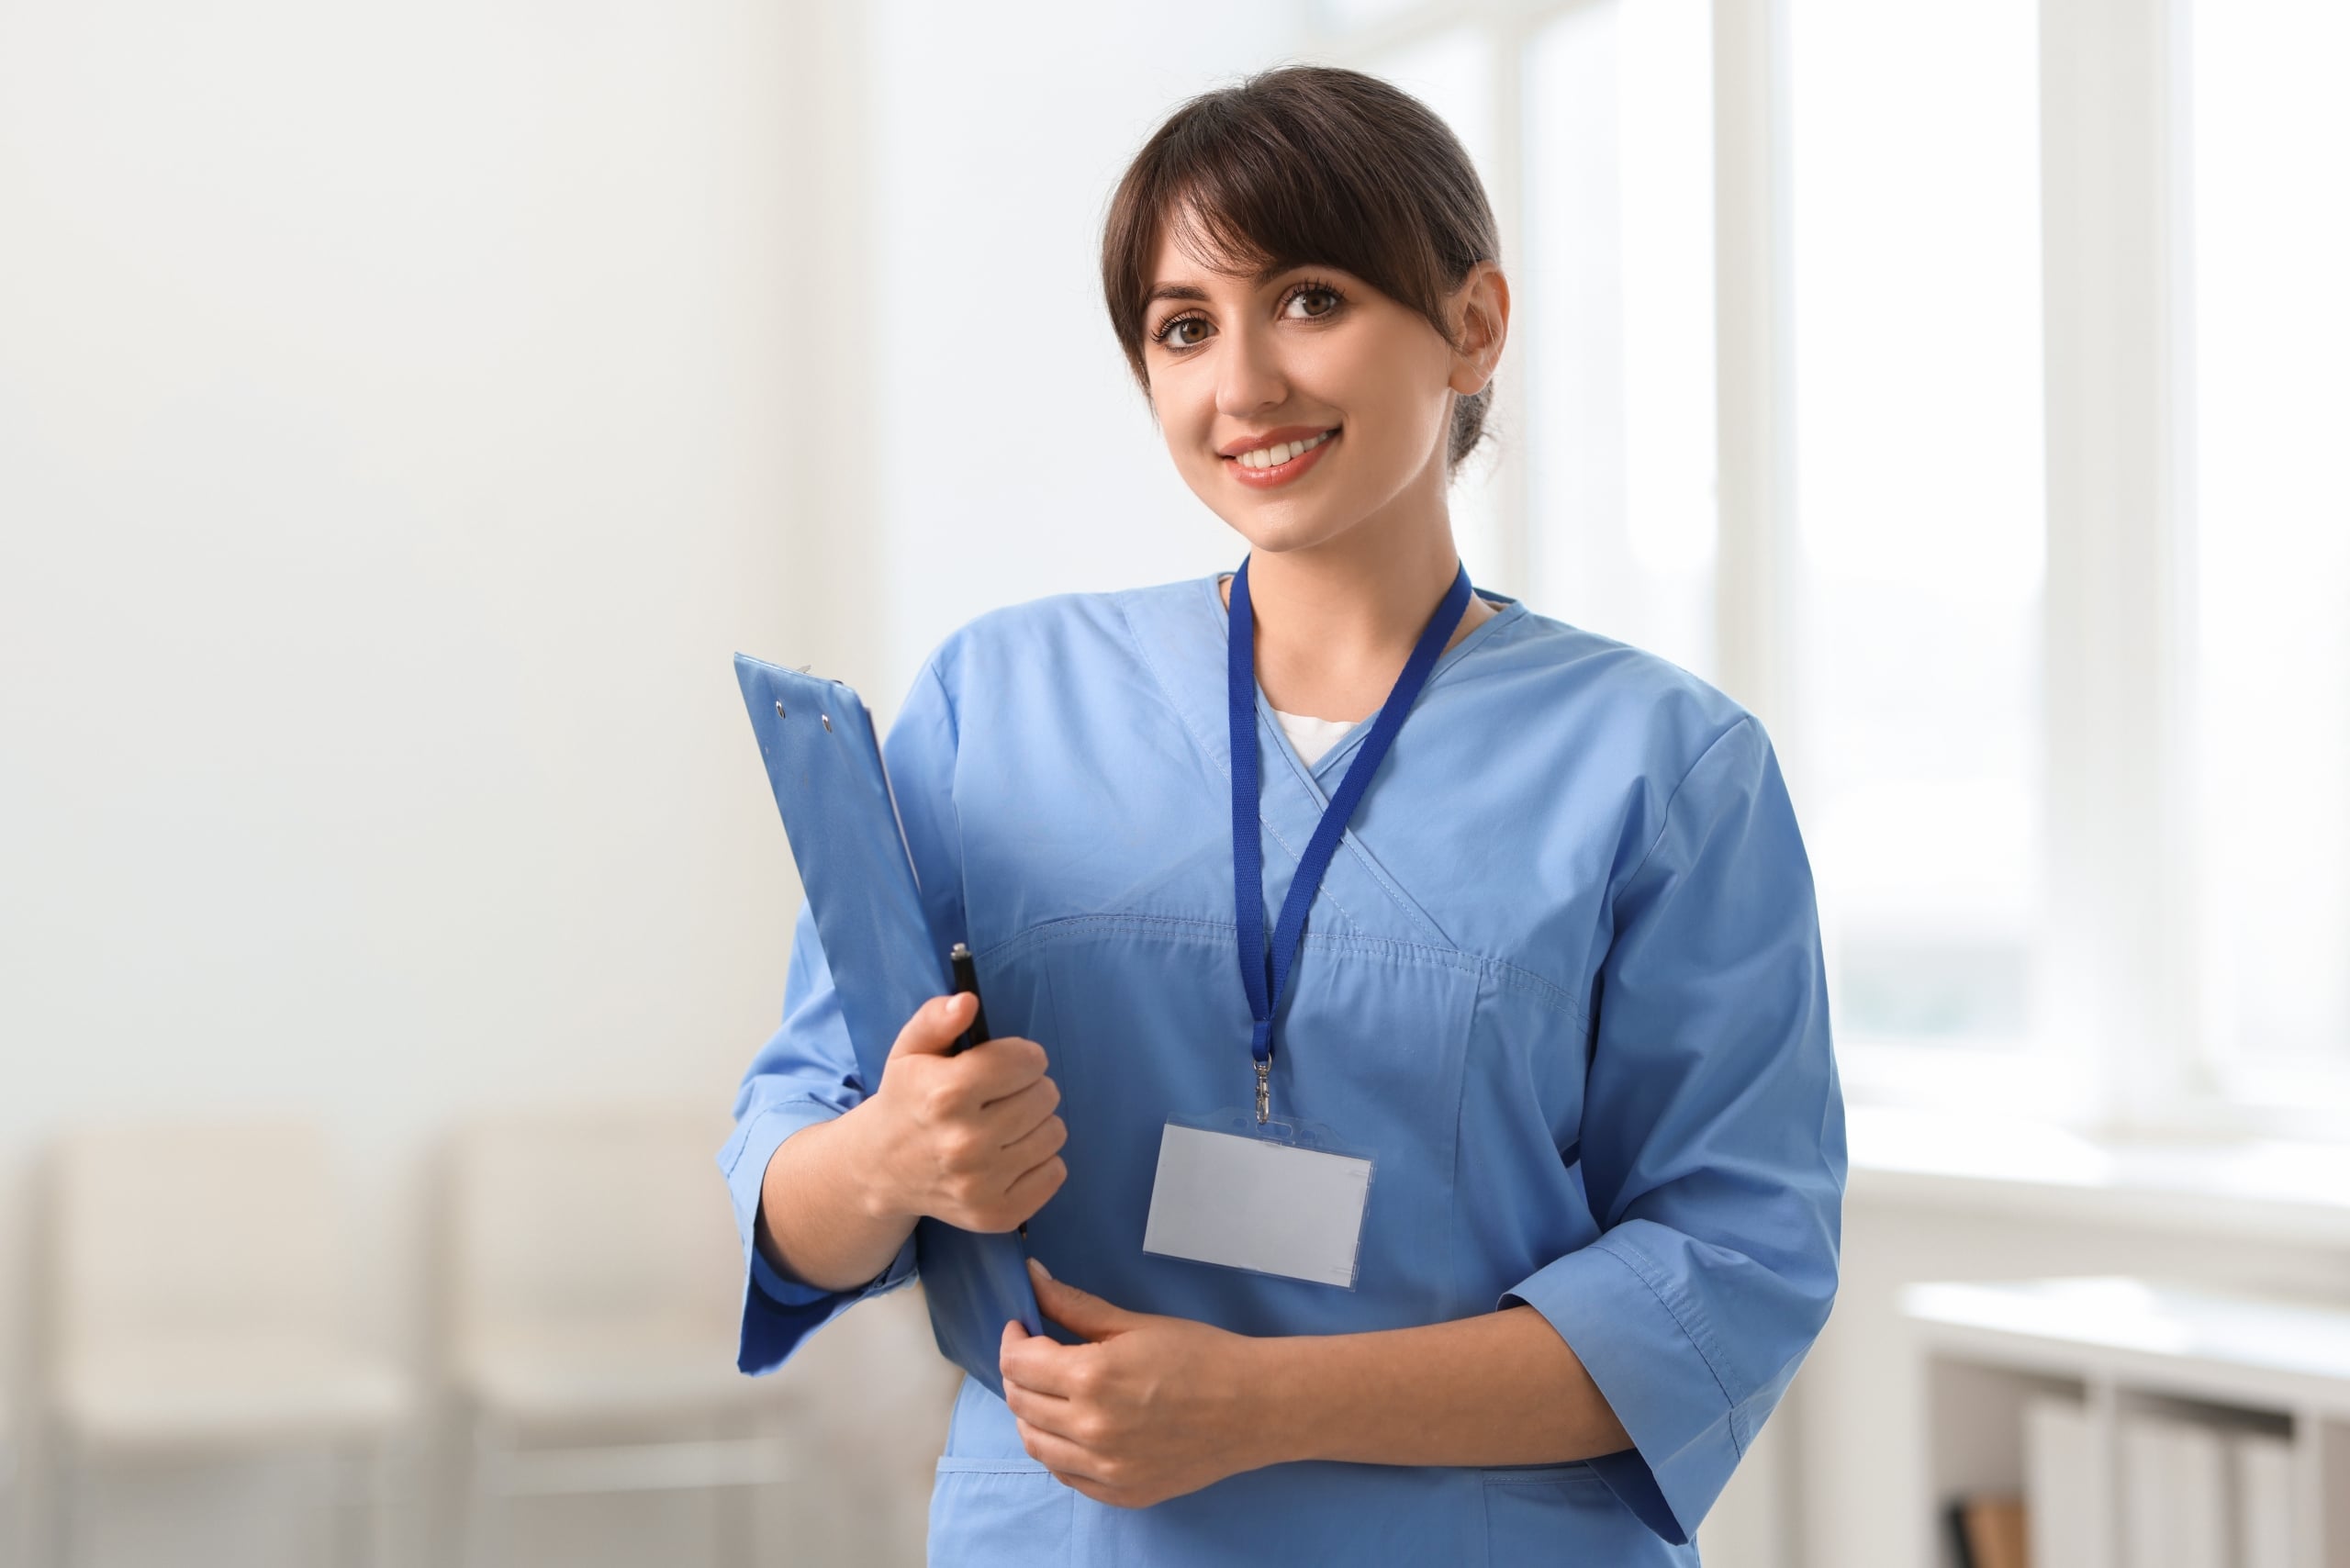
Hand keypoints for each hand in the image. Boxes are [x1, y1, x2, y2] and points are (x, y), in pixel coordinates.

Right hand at [859, 991, 1066, 1232]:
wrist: (881, 1168)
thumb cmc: (907, 1099)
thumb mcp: (910, 1050)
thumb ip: (936, 1018)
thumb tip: (967, 1001)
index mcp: (945, 1096)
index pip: (1025, 1061)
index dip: (1021, 1056)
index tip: (1006, 1063)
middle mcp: (964, 1144)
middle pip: (1045, 1095)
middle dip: (1030, 1087)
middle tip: (1002, 1095)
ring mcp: (981, 1185)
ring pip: (1055, 1133)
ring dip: (1037, 1123)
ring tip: (1005, 1124)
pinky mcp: (996, 1215)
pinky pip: (1056, 1172)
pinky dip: (1040, 1160)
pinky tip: (1009, 1154)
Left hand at [999, 1257, 1274, 1507]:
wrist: (1254, 1406)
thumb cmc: (1201, 1356)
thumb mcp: (1134, 1323)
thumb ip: (1075, 1306)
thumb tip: (1032, 1277)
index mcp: (1092, 1378)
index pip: (1018, 1363)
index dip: (1013, 1339)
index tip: (1022, 1327)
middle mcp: (1091, 1429)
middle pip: (1019, 1402)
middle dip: (1018, 1373)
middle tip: (1036, 1355)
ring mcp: (1105, 1468)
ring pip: (1034, 1443)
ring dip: (1030, 1413)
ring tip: (1051, 1392)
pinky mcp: (1120, 1493)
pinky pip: (1064, 1473)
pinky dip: (1057, 1448)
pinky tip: (1073, 1426)